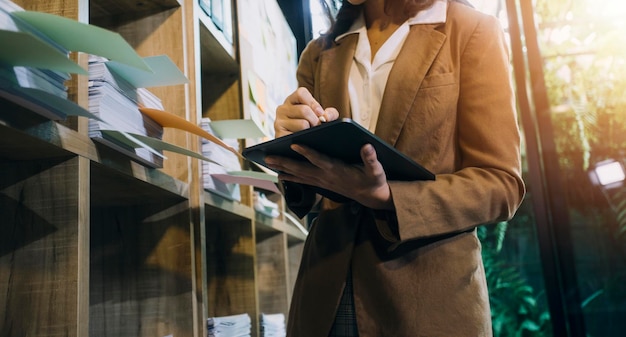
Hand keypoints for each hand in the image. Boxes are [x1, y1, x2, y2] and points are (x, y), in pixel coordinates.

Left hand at [265, 143, 393, 209]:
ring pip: (299, 174)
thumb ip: (371, 158)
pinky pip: (302, 180)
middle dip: (284, 162)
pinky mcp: (321, 184)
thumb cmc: (373, 180)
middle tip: (268, 156)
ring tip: (267, 162)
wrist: (371, 197)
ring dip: (282, 168)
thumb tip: (368, 146)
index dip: (307, 153)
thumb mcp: (376, 170)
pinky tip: (279, 173)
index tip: (294, 144)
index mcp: (338, 170)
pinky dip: (290, 177)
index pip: (319, 160)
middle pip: (301, 169)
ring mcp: (322, 181)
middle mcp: (326, 177)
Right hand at [274, 87, 338, 137]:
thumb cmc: (310, 126)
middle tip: (318, 127)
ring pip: (302, 124)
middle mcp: (282, 109)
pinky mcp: (278, 135)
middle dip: (316, 120)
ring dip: (311, 131)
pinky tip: (304, 140)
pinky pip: (296, 136)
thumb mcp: (320, 116)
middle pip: (304, 110)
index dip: (313, 103)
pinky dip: (304, 139)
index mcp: (292, 100)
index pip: (301, 93)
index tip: (320, 113)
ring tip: (310, 133)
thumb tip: (326, 118)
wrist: (298, 143)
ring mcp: (278, 122)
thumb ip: (330, 114)